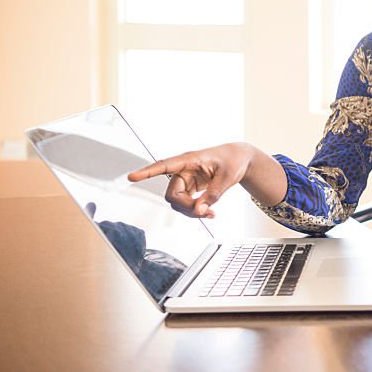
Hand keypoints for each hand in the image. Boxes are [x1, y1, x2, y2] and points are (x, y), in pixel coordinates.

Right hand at [127, 142, 254, 217]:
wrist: (240, 159)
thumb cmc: (233, 160)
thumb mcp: (227, 178)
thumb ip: (212, 195)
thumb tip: (199, 211)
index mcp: (190, 160)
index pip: (164, 165)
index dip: (147, 172)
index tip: (132, 177)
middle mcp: (184, 170)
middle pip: (172, 194)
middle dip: (186, 207)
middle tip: (206, 212)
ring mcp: (186, 179)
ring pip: (177, 202)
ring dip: (190, 212)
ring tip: (210, 213)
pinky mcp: (190, 187)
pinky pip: (185, 204)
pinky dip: (195, 211)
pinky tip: (208, 212)